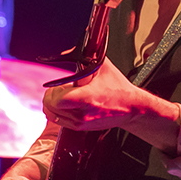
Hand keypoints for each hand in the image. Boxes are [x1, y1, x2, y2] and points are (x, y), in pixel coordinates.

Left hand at [43, 58, 180, 151]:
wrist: (131, 107)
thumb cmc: (118, 86)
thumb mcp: (102, 65)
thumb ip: (83, 56)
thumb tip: (67, 51)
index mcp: (86, 98)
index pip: (56, 101)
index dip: (52, 93)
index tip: (56, 86)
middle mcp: (82, 113)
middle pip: (51, 109)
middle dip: (50, 97)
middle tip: (57, 90)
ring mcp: (82, 123)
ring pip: (53, 116)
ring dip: (53, 106)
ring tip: (62, 97)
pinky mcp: (82, 128)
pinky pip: (60, 122)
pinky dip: (58, 113)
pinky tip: (65, 105)